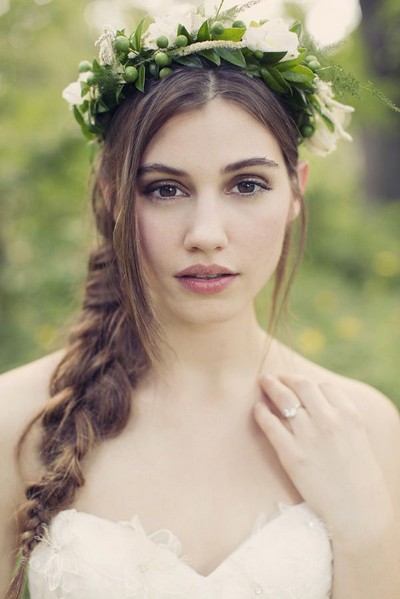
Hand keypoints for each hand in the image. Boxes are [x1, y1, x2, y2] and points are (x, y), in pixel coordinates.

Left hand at [254, 375, 392, 542]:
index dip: (307, 383)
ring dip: (271, 388)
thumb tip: (319, 404)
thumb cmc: (360, 479)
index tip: (296, 383)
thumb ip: (341, 420)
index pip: (324, 387)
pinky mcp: (292, 455)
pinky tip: (258, 409)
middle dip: (285, 378)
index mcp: (350, 415)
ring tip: (263, 383)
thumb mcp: (358, 440)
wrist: (359, 513)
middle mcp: (330, 421)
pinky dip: (262, 413)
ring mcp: (309, 437)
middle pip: (302, 386)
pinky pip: (271, 425)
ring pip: (284, 400)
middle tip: (273, 377)